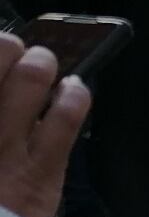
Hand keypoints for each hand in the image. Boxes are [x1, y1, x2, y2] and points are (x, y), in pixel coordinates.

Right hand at [0, 35, 90, 216]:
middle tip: (13, 54)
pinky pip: (66, 114)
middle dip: (8, 48)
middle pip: (0, 51)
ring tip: (41, 66)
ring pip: (32, 76)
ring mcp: (7, 145)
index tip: (0, 52)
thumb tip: (8, 94)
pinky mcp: (42, 168)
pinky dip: (74, 94)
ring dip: (40, 64)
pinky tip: (73, 90)